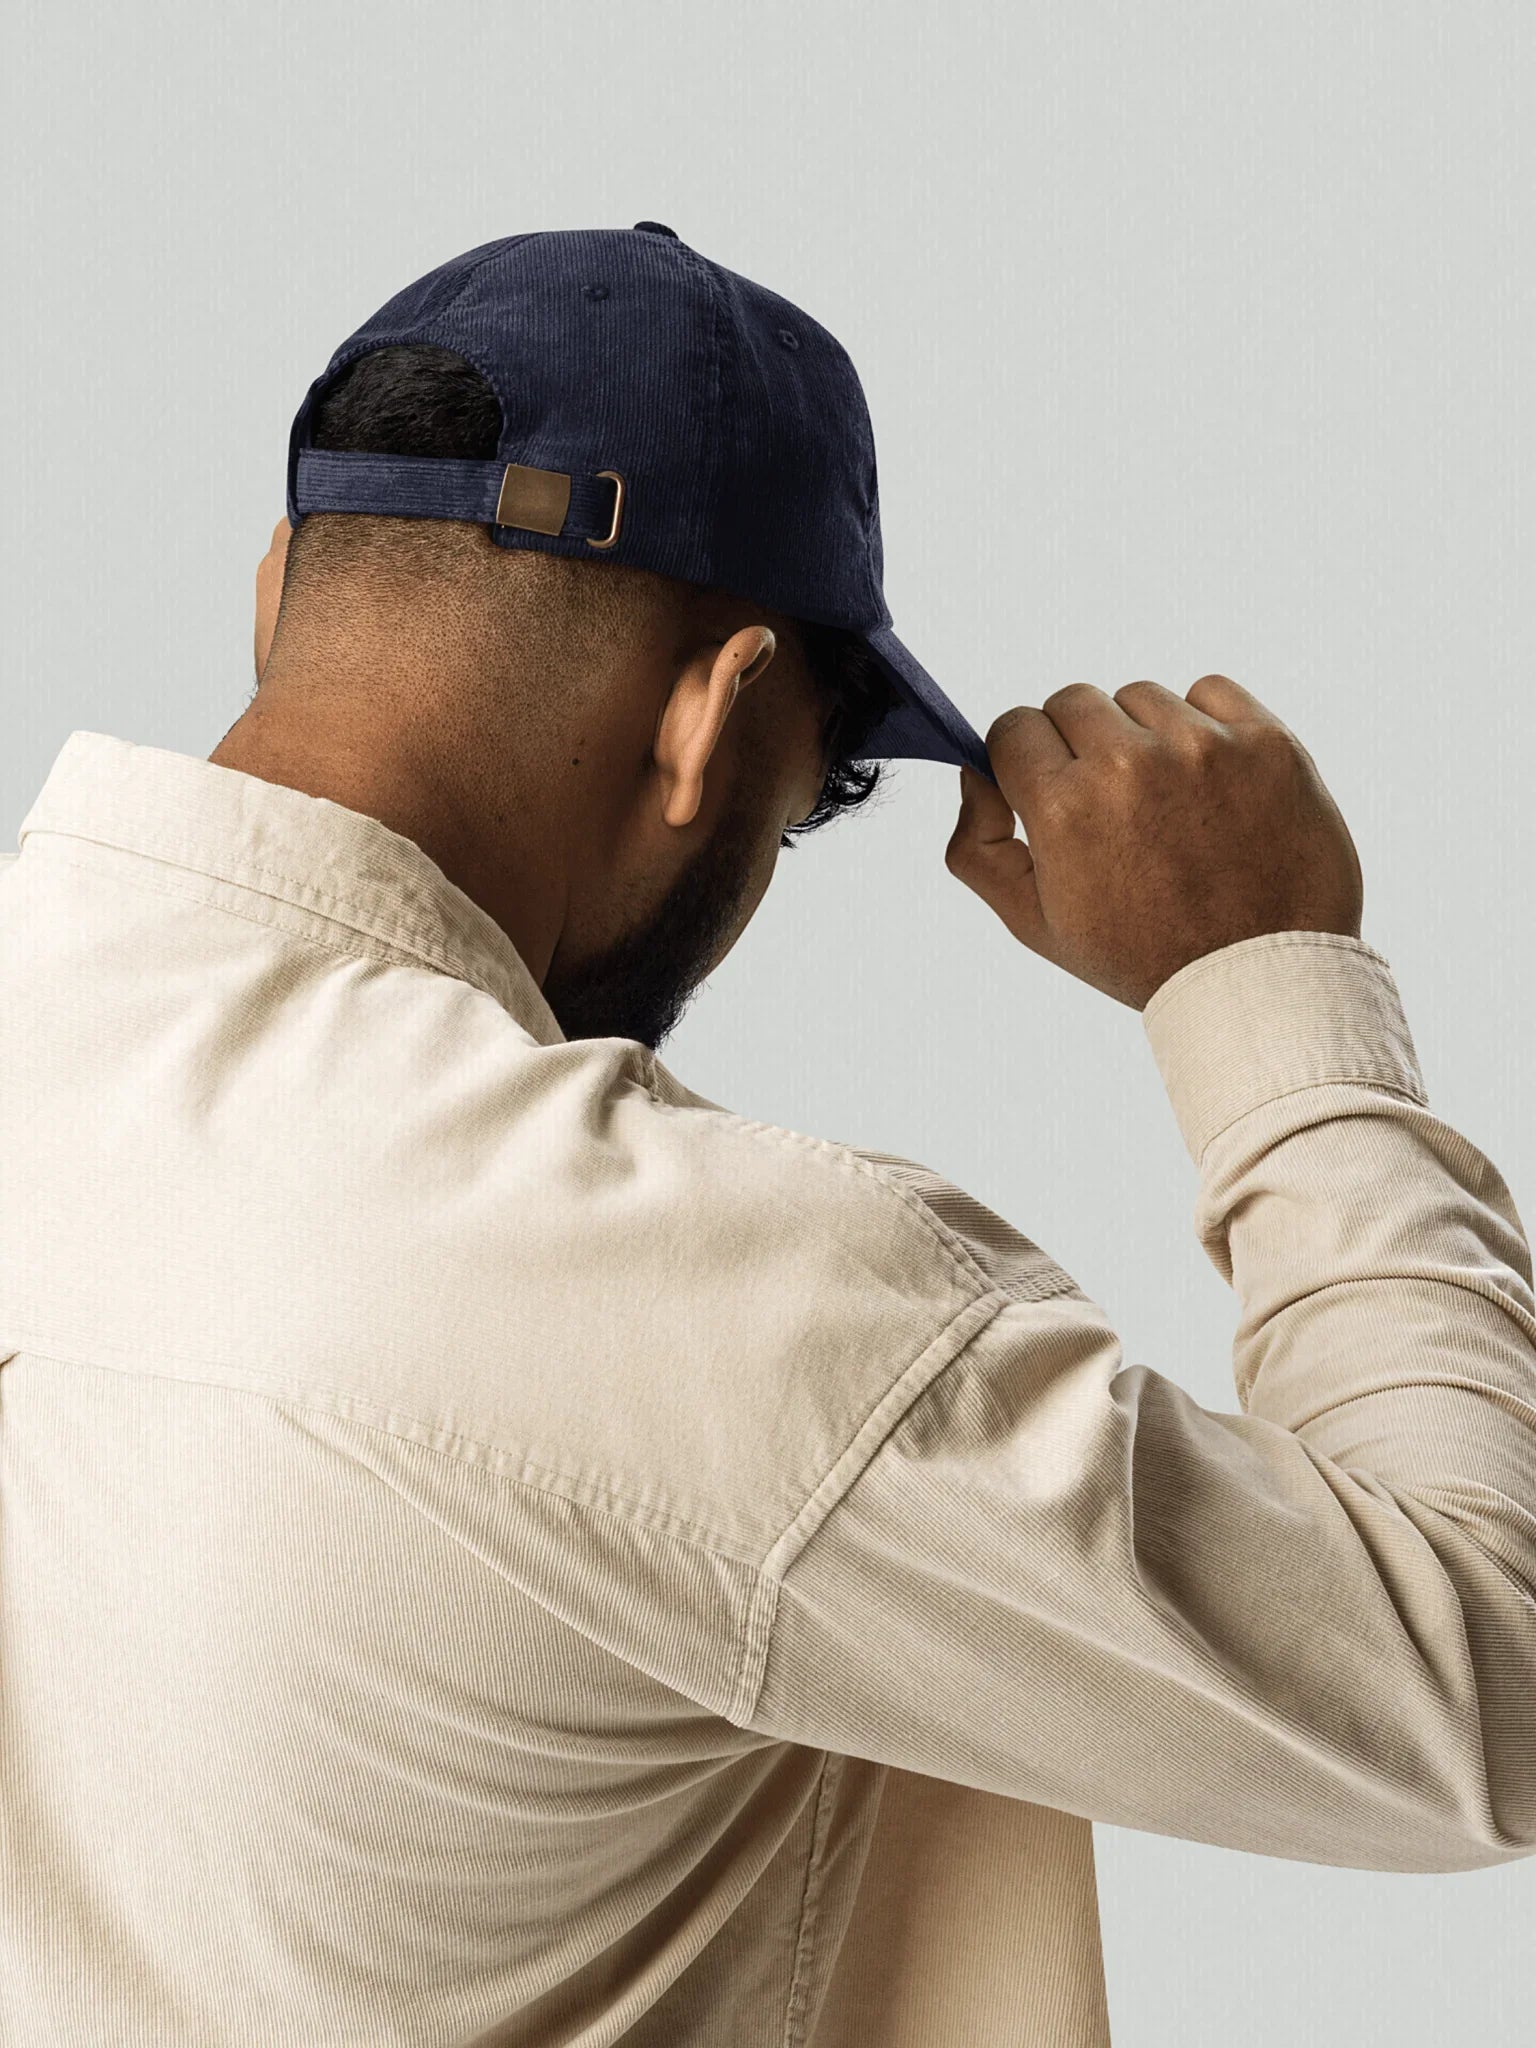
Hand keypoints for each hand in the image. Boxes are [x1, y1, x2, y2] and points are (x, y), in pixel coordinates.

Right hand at [945, 674, 1364, 1011]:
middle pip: (1073, 701)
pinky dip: (1204, 725)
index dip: (1024, 759)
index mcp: (1064, 808)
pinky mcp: (1265, 740)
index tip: (1047, 787)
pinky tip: (1211, 783)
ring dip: (1142, 735)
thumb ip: (978, 847)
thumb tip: (975, 774)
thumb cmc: (1144, 955)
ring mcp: (1203, 747)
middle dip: (1079, 744)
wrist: (1261, 979)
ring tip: (1167, 801)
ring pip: (1140, 697)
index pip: (1013, 727)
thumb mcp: (1034, 923)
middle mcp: (1130, 764)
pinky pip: (1211, 691)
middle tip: (1110, 803)